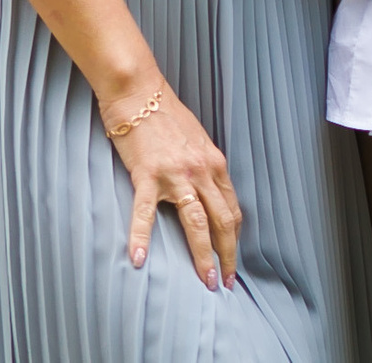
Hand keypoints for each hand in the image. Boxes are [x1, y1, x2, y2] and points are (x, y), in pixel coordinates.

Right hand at [102, 77, 240, 289]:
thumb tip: (208, 192)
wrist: (138, 90)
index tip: (231, 260)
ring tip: (205, 281)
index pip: (232, 208)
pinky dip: (141, 237)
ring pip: (197, 222)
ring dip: (203, 256)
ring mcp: (176, 174)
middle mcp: (201, 170)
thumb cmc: (164, 113)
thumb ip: (204, 166)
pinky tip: (137, 258)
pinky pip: (144, 213)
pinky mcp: (147, 174)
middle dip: (227, 255)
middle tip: (225, 282)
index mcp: (214, 163)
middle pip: (223, 221)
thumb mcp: (196, 139)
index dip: (234, 238)